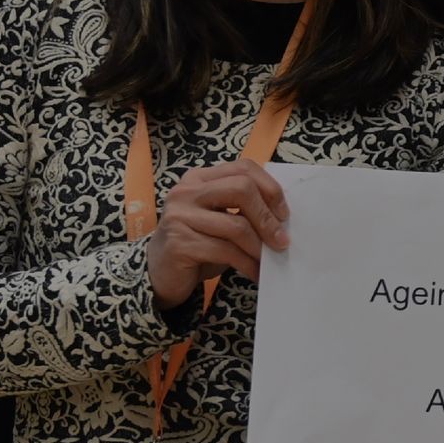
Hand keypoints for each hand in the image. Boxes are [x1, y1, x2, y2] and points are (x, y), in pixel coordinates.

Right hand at [144, 159, 289, 310]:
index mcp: (200, 178)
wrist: (159, 274)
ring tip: (269, 259)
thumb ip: (243, 208)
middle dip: (267, 216)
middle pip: (242, 189)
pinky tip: (255, 272)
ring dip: (259, 246)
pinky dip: (247, 263)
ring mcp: (180, 216)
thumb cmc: (197, 243)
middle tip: (281, 239)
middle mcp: (186, 191)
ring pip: (236, 225)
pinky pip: (225, 251)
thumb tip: (283, 216)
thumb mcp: (221, 219)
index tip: (284, 213)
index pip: (243, 168)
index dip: (270, 188)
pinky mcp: (179, 243)